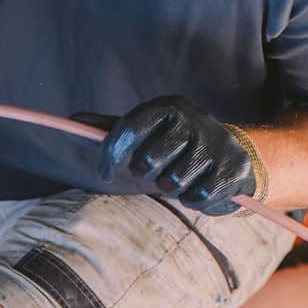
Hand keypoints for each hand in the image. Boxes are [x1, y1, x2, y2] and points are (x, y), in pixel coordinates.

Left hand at [73, 95, 256, 215]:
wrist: (226, 157)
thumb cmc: (172, 150)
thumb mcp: (141, 135)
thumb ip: (110, 129)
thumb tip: (73, 119)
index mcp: (168, 107)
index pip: (130, 128)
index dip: (112, 155)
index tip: (104, 175)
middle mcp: (194, 118)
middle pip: (149, 160)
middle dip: (146, 174)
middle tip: (154, 172)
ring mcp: (217, 143)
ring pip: (173, 182)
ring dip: (170, 188)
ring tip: (178, 179)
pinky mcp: (234, 169)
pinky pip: (197, 198)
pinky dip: (193, 200)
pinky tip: (198, 187)